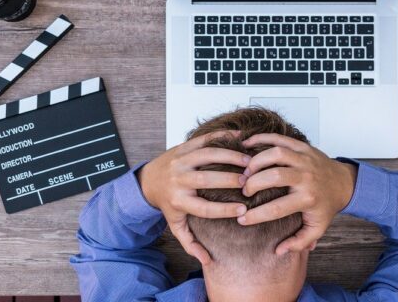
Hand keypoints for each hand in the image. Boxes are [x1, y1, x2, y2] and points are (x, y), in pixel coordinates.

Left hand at [137, 131, 250, 264]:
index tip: (243, 210)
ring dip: (229, 156)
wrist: (148, 180)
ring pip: (206, 155)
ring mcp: (181, 161)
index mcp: (179, 201)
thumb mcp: (175, 224)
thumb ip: (190, 242)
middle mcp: (178, 180)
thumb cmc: (167, 204)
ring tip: (249, 161)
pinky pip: (204, 140)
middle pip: (206, 180)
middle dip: (229, 180)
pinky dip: (223, 137)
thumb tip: (206, 260)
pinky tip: (240, 138)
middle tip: (249, 182)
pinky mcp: (184, 147)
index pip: (204, 208)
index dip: (225, 210)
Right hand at [237, 134, 356, 254]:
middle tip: (244, 191)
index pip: (276, 208)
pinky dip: (261, 139)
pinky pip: (279, 139)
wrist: (344, 183)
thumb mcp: (317, 228)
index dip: (256, 215)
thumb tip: (278, 251)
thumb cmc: (326, 206)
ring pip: (276, 154)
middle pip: (274, 176)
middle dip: (253, 184)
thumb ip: (299, 242)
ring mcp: (305, 159)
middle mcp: (306, 178)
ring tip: (245, 171)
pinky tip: (246, 144)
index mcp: (308, 199)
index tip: (241, 220)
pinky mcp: (302, 147)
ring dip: (256, 161)